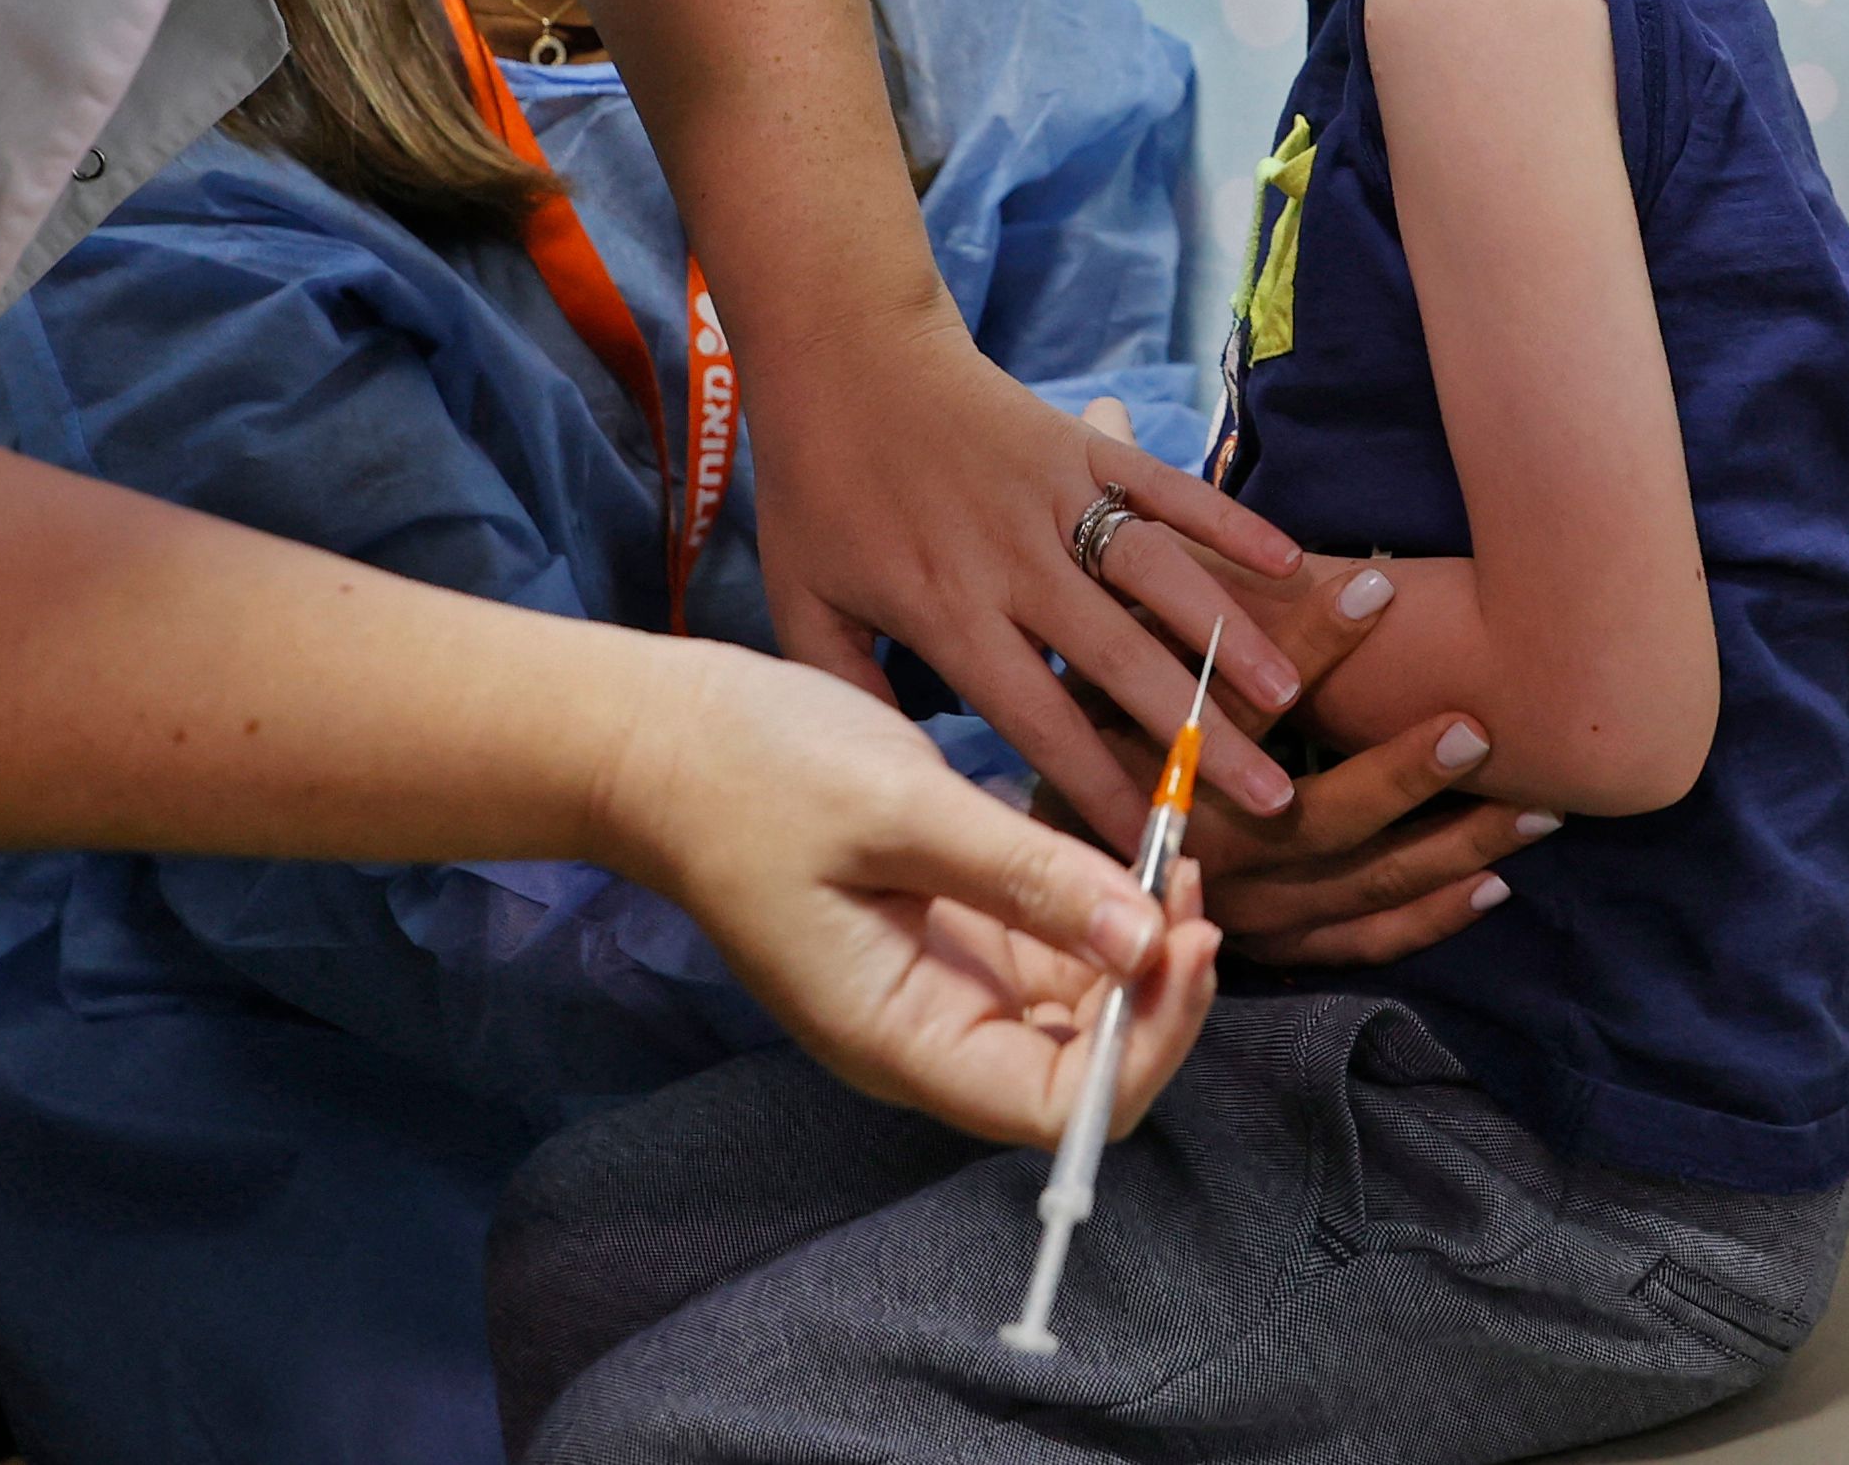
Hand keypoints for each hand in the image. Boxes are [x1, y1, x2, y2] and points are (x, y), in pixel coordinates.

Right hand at [594, 641, 1219, 1147]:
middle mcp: (925, 1035)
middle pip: (1079, 1069)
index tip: (1185, 941)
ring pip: (1073, 1008)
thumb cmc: (752, 774)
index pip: (1059, 1109)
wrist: (656, 738)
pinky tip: (1123, 851)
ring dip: (1134, 946)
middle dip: (1151, 991)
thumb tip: (1148, 938)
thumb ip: (1028, 879)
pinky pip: (1045, 952)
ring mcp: (935, 987)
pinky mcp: (942, 935)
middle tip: (1193, 888)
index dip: (1143, 1044)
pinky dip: (1096, 910)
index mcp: (900, 1039)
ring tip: (1171, 854)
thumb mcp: (899, 811)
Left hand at [751, 314, 1306, 844]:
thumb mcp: (803, 603)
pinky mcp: (1083, 443)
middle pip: (1120, 661)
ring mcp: (1056, 496)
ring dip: (1228, 634)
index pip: (1037, 719)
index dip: (1097, 788)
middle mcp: (1014, 561)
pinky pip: (1167, 486)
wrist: (840, 352)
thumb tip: (896, 776)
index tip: (1150, 850)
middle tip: (1264, 799)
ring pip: (1158, 576)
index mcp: (948, 611)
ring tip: (1288, 694)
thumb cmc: (818, 486)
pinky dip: (1228, 522)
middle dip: (1195, 736)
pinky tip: (1287, 561)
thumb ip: (848, 689)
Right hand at [1055, 398, 1558, 966]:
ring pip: (1355, 887)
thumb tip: (1117, 401)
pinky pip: (1358, 945)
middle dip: (1399, 774)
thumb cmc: (1049, 727)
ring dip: (1448, 847)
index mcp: (1144, 764)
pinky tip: (1494, 887)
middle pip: (1313, 817)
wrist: (981, 860)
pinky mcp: (1265, 948)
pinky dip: (1425, 920)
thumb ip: (1106, 537)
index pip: (1235, 694)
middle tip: (1477, 725)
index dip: (1310, 638)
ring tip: (1535, 808)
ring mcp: (1237, 910)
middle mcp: (1194, 848)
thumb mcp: (1049, 641)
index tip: (1382, 583)